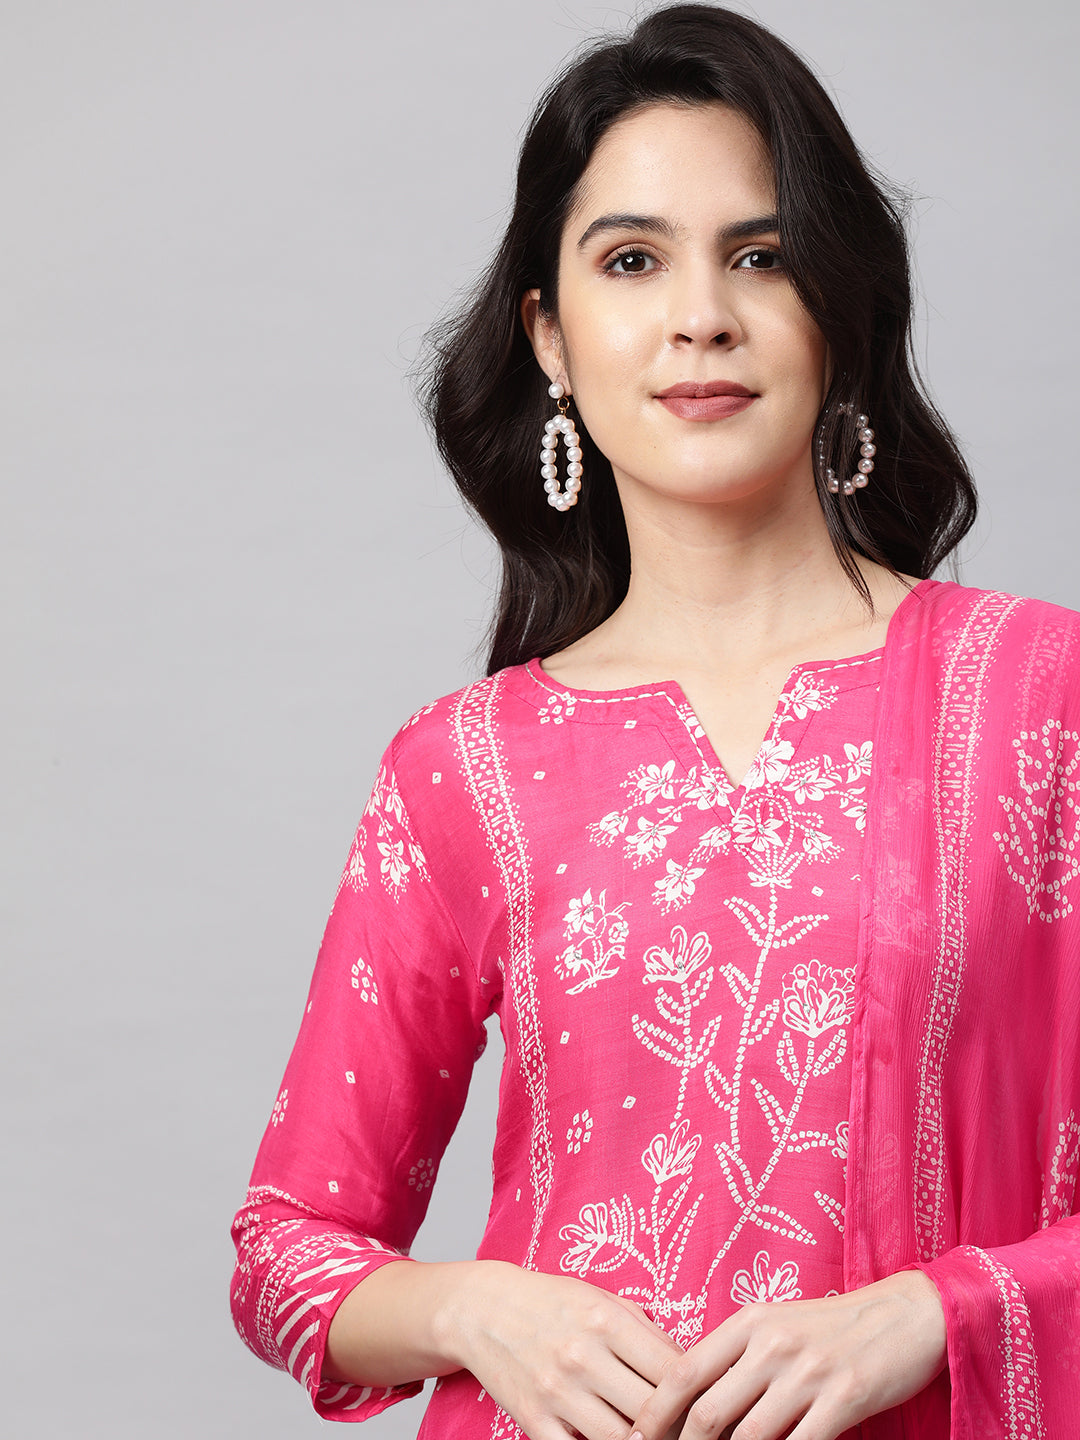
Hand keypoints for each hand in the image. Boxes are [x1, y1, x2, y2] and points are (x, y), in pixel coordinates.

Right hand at [439, 1260, 686, 1439]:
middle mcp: (583, 1356)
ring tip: (654, 1437)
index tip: (706, 1402)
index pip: (673, 1371)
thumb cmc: (553, 1302)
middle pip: (653, 1411)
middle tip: (689, 1429)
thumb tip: (694, 1370)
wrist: (483, 1309)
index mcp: (607, 1321)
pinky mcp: (534, 1420)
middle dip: (676, 1425)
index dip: (698, 1394)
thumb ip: (647, 1333)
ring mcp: (557, 1392)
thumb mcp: (603, 1300)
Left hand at [628, 1270, 946, 1439]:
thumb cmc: (833, 1328)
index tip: (638, 1439)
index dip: (656, 1413)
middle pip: (709, 1412)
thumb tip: (694, 1404)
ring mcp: (808, 1372)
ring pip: (750, 1437)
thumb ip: (737, 1358)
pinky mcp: (845, 1397)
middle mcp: (772, 1344)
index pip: (684, 1371)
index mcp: (749, 1322)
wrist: (904, 1314)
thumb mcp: (777, 1326)